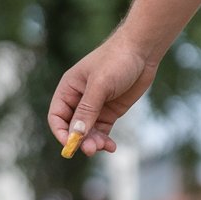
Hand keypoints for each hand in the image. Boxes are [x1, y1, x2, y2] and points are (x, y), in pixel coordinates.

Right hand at [48, 36, 158, 156]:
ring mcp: (95, 107)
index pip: (57, 117)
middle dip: (81, 140)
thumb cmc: (117, 60)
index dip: (61, 132)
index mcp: (68, 89)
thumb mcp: (100, 85)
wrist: (143, 50)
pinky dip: (105, 141)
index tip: (70, 145)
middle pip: (72, 128)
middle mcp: (79, 100)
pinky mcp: (110, 112)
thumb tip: (75, 134)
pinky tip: (111, 146)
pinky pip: (102, 131)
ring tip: (104, 146)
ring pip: (88, 133)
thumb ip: (87, 110)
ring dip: (94, 142)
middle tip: (91, 149)